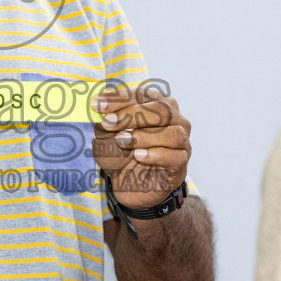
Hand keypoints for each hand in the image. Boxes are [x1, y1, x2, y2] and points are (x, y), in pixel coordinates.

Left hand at [92, 83, 190, 210]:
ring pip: (173, 133)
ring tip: (123, 141)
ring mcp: (182, 143)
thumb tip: (98, 106)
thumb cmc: (120, 155)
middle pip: (162, 110)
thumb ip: (104, 121)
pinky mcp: (180, 165)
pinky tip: (138, 156)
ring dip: (144, 136)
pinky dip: (155, 154)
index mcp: (159, 105)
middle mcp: (175, 121)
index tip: (97, 104)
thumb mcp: (106, 136)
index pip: (143, 95)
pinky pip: (175, 156)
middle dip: (131, 115)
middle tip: (108, 122)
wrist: (128, 185)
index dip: (120, 98)